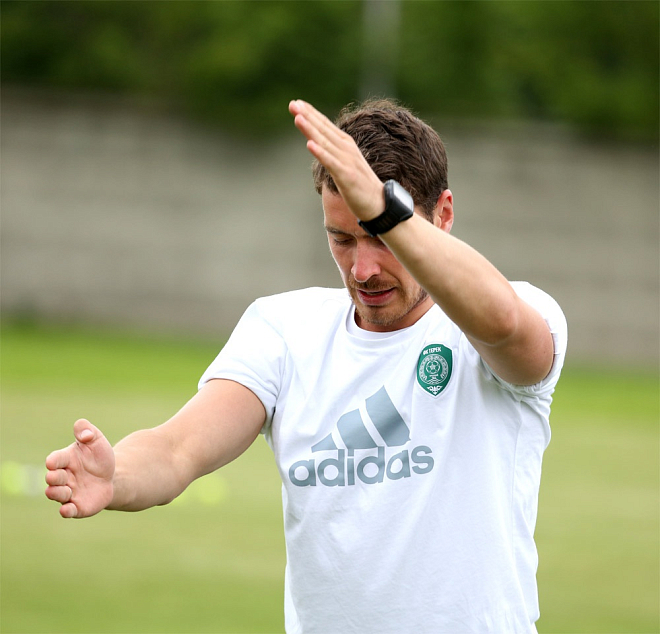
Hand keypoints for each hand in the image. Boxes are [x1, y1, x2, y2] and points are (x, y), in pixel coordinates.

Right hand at [45, 419, 114, 517]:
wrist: (111, 477)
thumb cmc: (99, 457)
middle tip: (59, 476)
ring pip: (56, 494)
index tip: (52, 462)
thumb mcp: (97, 440)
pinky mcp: (76, 506)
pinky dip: (65, 511)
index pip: (55, 459)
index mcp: (65, 459)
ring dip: (57, 493)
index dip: (53, 461)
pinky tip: (66, 510)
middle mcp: (63, 477)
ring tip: (66, 491)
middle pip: (52, 478)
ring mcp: (69, 492)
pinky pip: (68, 511)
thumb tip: (85, 434)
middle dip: (53, 478)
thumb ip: (88, 431)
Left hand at [289, 99, 383, 221]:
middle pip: (323, 129)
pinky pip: (331, 163)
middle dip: (307, 116)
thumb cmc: (360, 186)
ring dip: (311, 129)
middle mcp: (346, 149)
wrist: (379, 204)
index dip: (311, 113)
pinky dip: (320, 153)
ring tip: (298, 118)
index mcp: (345, 145)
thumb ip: (333, 153)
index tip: (296, 103)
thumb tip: (318, 145)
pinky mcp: (347, 175)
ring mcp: (347, 161)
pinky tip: (309, 144)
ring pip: (325, 142)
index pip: (325, 125)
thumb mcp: (345, 164)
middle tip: (292, 104)